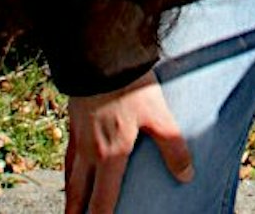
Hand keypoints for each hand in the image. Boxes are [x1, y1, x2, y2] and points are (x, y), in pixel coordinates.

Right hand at [64, 72, 192, 213]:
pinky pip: (68, 153)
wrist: (101, 56)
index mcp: (110, 156)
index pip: (102, 199)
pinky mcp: (74, 120)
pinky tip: (72, 166)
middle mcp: (89, 151)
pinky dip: (68, 168)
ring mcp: (79, 136)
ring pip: (70, 174)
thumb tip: (186, 176)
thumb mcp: (159, 116)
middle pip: (79, 192)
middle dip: (76, 212)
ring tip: (70, 206)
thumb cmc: (131, 87)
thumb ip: (173, 147)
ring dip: (70, 195)